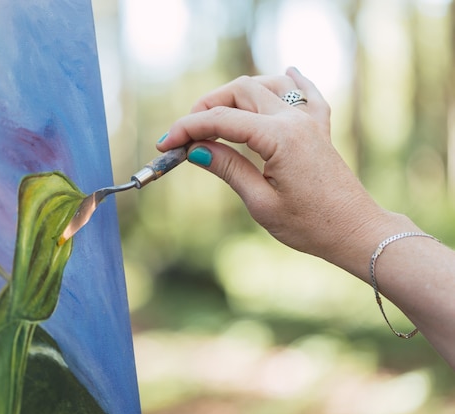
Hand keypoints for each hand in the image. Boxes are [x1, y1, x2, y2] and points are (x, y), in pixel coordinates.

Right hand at [157, 68, 409, 273]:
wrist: (355, 231)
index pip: (221, 120)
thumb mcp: (261, 202)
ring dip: (237, 94)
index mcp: (279, 138)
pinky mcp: (320, 128)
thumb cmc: (310, 225)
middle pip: (241, 90)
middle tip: (187, 133)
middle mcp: (295, 120)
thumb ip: (228, 168)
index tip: (166, 143)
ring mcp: (310, 120)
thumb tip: (195, 149)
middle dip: (207, 106)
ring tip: (216, 116)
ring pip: (267, 85)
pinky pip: (305, 93)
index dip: (187, 128)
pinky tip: (286, 74)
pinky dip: (289, 83)